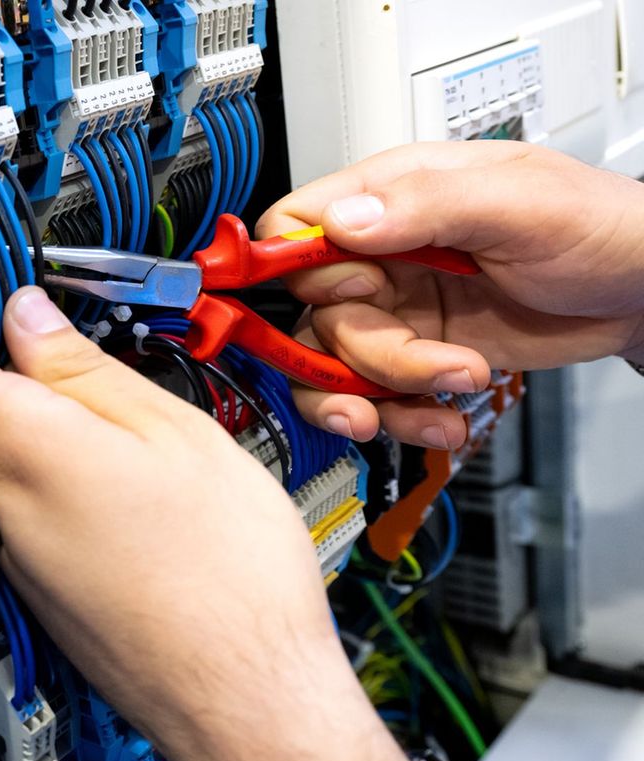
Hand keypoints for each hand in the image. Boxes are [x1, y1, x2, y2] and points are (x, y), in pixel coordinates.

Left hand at [0, 289, 421, 760]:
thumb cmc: (226, 577)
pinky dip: (62, 474)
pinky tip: (130, 483)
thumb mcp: (172, 431)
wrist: (246, 701)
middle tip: (84, 348)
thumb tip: (28, 319)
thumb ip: (84, 369)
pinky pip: (25, 506)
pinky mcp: (35, 585)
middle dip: (12, 364)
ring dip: (46, 421)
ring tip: (128, 422)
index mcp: (16, 449)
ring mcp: (9, 553)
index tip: (0, 297)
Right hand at [258, 140, 643, 447]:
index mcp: (392, 197)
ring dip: (383, 395)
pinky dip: (402, 419)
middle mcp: (382, 255)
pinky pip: (373, 397)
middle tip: (426, 362)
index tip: (338, 297)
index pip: (295, 224)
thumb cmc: (597, 226)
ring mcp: (397, 309)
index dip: (297, 266)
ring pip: (335, 366)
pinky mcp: (417, 355)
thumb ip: (428, 204)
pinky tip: (443, 418)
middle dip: (364, 354)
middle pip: (316, 314)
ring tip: (447, 394)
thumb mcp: (519, 201)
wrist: (642, 293)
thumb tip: (344, 219)